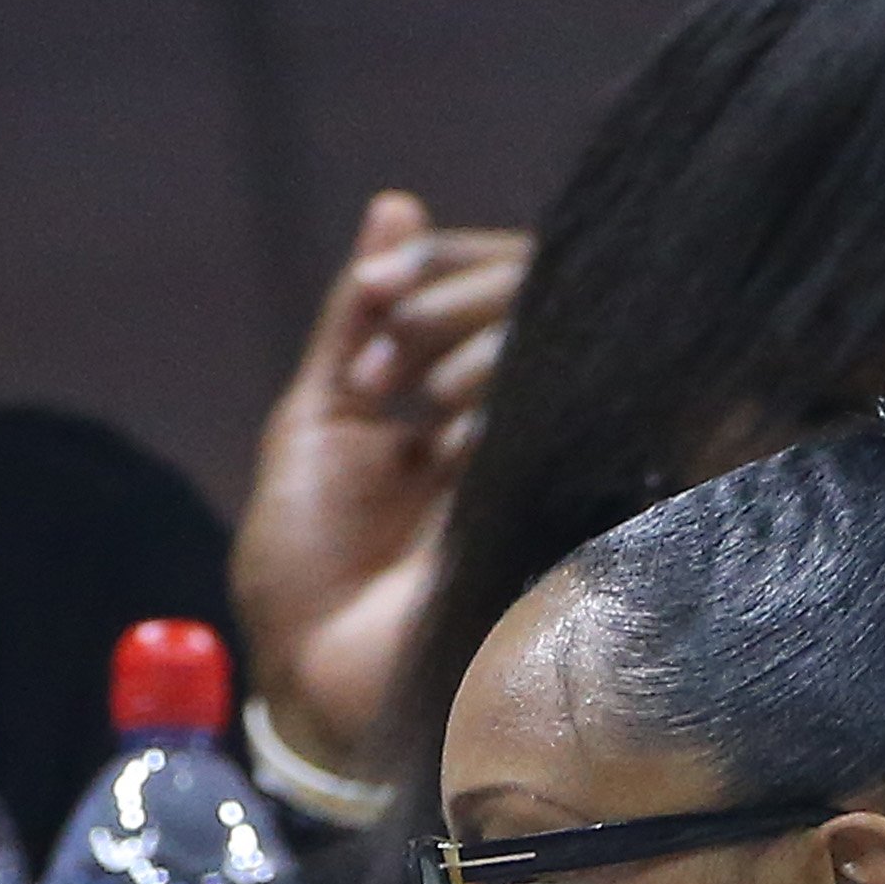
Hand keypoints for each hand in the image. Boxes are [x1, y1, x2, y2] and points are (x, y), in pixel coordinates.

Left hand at [230, 190, 529, 779]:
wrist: (317, 678)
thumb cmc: (306, 569)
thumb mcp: (314, 423)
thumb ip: (354, 316)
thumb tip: (398, 205)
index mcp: (454, 394)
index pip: (488, 280)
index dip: (437, 266)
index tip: (374, 292)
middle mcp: (510, 416)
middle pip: (533, 292)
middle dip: (448, 304)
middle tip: (377, 367)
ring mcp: (544, 456)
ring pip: (562, 337)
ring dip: (479, 346)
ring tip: (421, 406)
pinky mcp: (568, 502)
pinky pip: (579, 409)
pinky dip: (508, 401)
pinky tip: (456, 441)